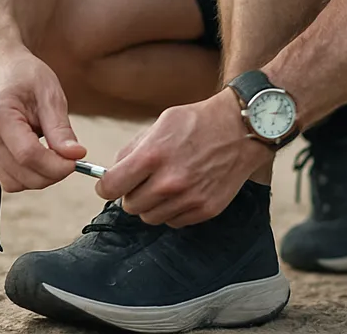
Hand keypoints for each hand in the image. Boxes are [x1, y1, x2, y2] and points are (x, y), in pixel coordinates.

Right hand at [0, 48, 85, 191]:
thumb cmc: (24, 74)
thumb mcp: (49, 93)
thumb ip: (61, 128)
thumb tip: (76, 156)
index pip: (28, 155)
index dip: (56, 165)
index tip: (77, 160)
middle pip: (21, 174)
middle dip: (51, 174)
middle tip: (71, 159)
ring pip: (13, 183)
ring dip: (40, 177)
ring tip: (54, 154)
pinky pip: (7, 178)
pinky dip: (27, 174)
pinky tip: (39, 155)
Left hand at [95, 88, 271, 226]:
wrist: (240, 128)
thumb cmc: (197, 122)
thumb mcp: (160, 124)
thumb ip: (133, 150)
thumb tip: (112, 173)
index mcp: (152, 157)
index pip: (110, 188)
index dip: (106, 186)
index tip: (110, 184)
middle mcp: (169, 182)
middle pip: (130, 206)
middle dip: (132, 194)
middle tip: (143, 181)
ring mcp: (188, 198)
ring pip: (151, 217)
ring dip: (152, 204)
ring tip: (164, 185)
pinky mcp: (205, 209)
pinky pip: (174, 222)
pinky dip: (173, 210)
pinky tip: (183, 191)